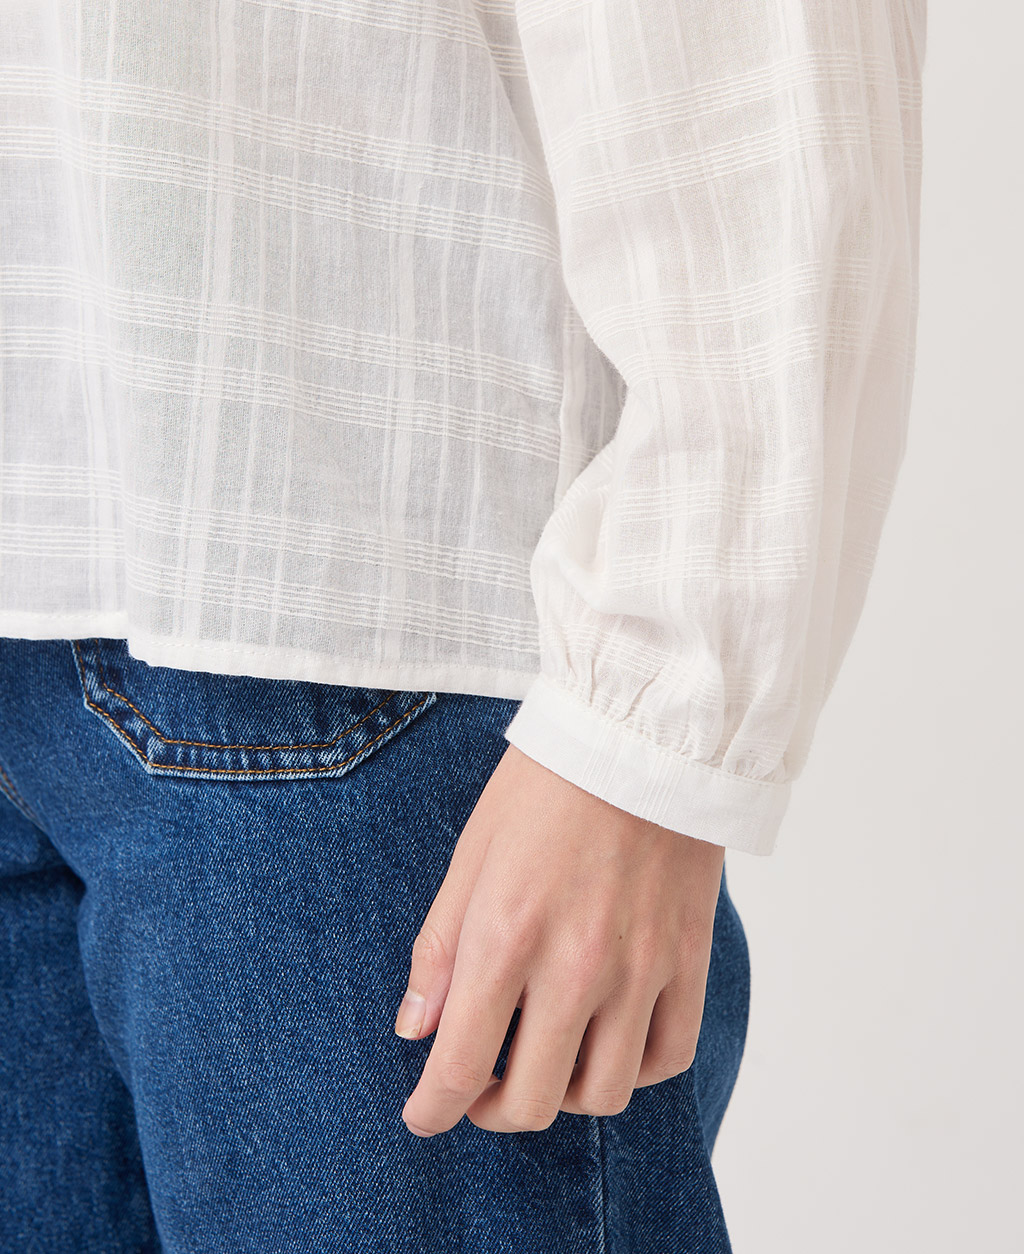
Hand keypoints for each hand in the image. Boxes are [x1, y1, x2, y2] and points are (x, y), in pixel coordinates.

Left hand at [394, 742, 724, 1135]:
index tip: (421, 1115)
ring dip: (561, 1095)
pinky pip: (666, 1057)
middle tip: (478, 1085)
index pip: (459, 1066)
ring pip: (601, 1093)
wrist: (640, 737)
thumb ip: (440, 949)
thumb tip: (417, 1030)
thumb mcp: (471, 856)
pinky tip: (605, 1042)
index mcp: (506, 937)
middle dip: (489, 1109)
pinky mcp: (688, 960)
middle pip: (531, 1101)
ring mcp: (640, 970)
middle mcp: (575, 967)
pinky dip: (631, 1070)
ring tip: (543, 1062)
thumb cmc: (544, 787)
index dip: (431, 1109)